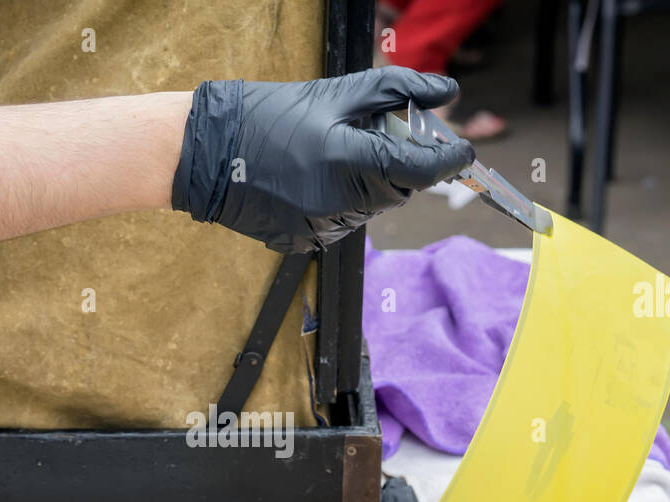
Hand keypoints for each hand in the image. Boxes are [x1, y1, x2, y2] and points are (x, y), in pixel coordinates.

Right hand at [172, 67, 474, 252]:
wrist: (205, 153)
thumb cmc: (266, 115)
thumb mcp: (334, 93)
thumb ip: (395, 90)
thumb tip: (446, 90)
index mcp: (352, 161)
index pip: (423, 169)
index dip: (449, 159)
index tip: (464, 151)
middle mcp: (341, 202)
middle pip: (399, 190)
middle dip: (401, 164)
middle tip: (381, 134)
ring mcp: (322, 228)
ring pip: (370, 208)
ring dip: (368, 183)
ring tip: (333, 154)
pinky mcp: (304, 242)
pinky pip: (340, 223)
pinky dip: (339, 201)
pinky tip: (311, 180)